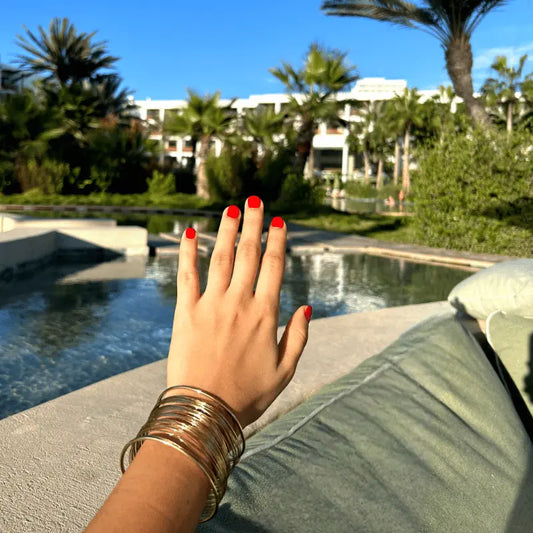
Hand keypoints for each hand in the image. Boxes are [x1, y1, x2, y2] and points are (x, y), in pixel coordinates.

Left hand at [167, 197, 310, 426]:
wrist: (205, 412)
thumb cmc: (248, 395)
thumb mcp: (285, 371)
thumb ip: (298, 337)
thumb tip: (307, 307)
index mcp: (265, 314)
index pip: (274, 267)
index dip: (277, 241)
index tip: (279, 222)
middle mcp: (239, 302)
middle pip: (249, 254)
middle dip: (253, 224)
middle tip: (254, 200)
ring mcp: (211, 305)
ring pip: (220, 258)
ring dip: (226, 231)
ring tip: (230, 209)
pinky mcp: (186, 312)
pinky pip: (187, 275)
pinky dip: (187, 252)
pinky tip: (190, 233)